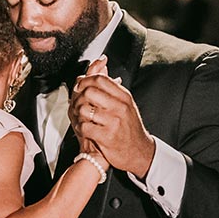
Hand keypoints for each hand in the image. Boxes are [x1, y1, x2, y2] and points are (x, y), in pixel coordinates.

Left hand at [70, 56, 155, 176]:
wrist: (140, 152)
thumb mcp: (125, 103)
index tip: (79, 86)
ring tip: (82, 117)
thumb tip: (100, 65)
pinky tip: (85, 129)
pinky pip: (84, 126)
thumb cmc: (129, 127)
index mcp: (124, 96)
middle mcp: (120, 107)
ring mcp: (113, 122)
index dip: (85, 81)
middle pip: (89, 91)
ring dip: (78, 114)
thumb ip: (111, 86)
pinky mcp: (107, 136)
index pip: (100, 79)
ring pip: (84, 109)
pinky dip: (80, 128)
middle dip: (79, 96)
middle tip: (78, 103)